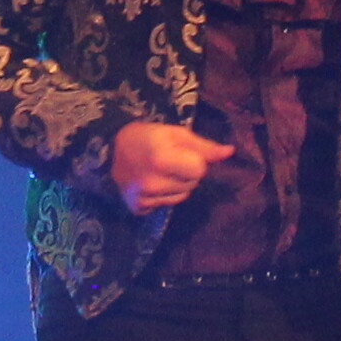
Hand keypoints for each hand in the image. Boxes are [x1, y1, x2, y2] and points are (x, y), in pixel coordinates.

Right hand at [103, 121, 224, 216]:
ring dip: (177, 185)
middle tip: (169, 161)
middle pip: (193, 184)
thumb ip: (203, 146)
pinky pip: (166, 206)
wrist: (111, 148)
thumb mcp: (176, 133)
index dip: (194, 159)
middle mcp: (151, 182)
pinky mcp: (138, 207)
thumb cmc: (148, 136)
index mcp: (161, 159)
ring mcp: (143, 197)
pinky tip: (151, 183)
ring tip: (160, 172)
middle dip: (186, 173)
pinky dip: (163, 196)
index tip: (180, 152)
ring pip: (182, 197)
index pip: (200, 170)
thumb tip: (230, 152)